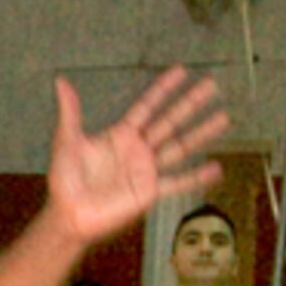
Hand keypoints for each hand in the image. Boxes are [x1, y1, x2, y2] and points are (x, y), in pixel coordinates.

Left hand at [47, 68, 227, 245]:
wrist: (69, 215)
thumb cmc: (64, 180)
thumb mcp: (66, 142)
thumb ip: (70, 113)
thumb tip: (61, 80)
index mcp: (121, 134)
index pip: (147, 105)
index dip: (163, 88)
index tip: (182, 70)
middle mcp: (138, 148)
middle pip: (170, 120)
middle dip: (190, 103)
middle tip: (212, 84)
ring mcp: (147, 169)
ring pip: (180, 146)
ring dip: (202, 133)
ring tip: (225, 118)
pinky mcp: (150, 191)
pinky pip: (178, 182)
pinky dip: (196, 177)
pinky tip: (216, 169)